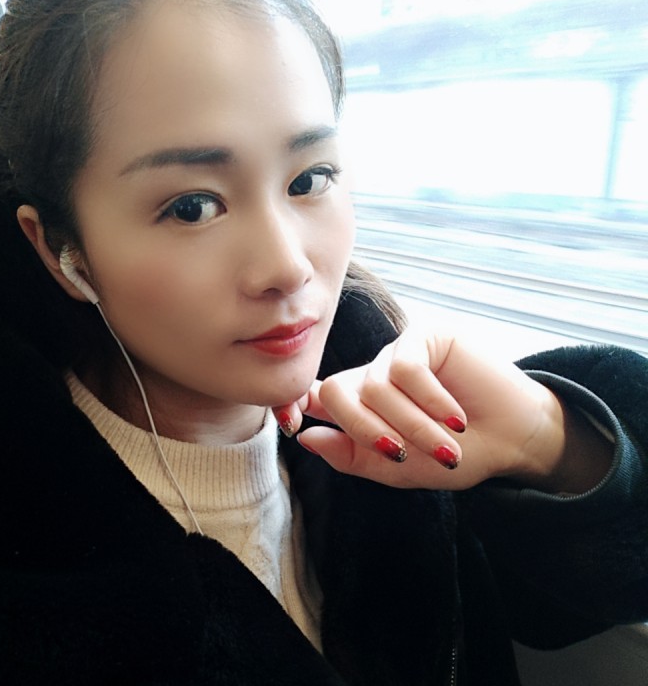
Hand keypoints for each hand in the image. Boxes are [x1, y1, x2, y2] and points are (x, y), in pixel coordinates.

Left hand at [273, 326, 611, 491]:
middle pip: (335, 391)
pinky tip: (454, 414)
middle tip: (399, 455)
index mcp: (362, 406)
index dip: (292, 405)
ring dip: (410, 425)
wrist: (514, 440)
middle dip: (364, 430)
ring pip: (375, 387)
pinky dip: (428, 400)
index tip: (290, 424)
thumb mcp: (399, 468)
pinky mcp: (425, 335)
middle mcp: (374, 376)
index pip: (315, 396)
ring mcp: (398, 353)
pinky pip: (405, 368)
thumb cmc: (456, 455)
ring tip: (445, 446)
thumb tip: (305, 438)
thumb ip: (353, 457)